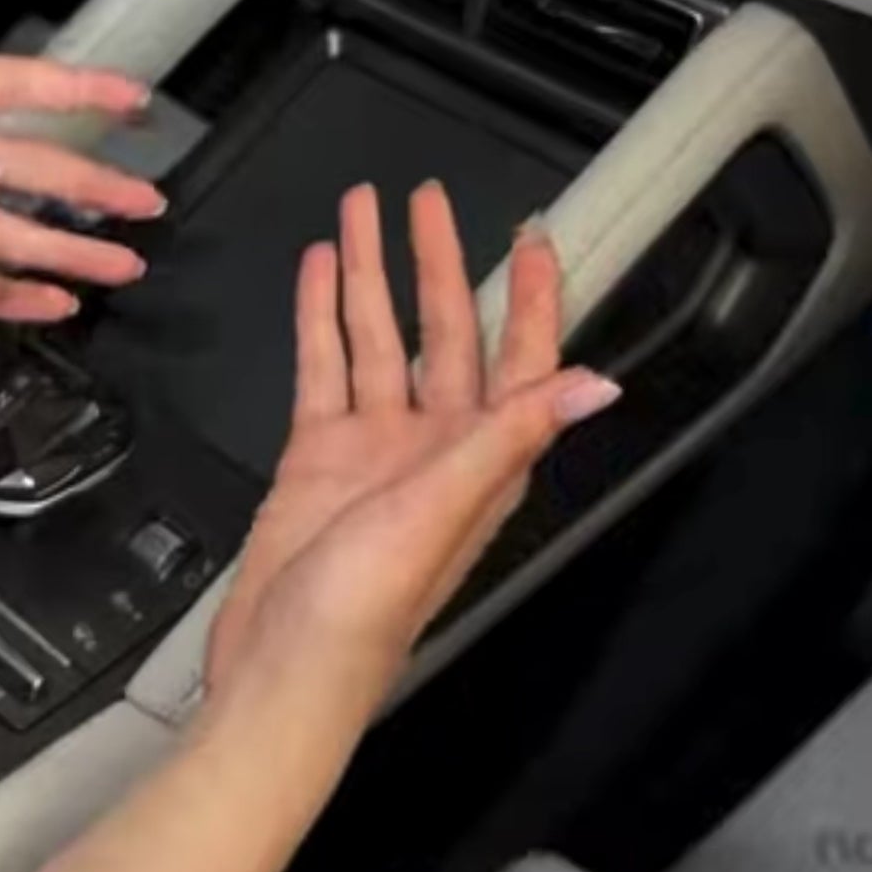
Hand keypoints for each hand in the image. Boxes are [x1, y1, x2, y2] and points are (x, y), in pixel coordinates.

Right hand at [207, 181, 619, 711]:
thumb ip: (506, 439)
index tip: (533, 239)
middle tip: (428, 198)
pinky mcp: (317, 457)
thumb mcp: (440, 515)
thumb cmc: (365, 616)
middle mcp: (433, 448)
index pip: (520, 362)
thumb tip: (591, 387)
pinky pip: (322, 369)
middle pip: (443, 334)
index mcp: (480, 463)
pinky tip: (319, 272)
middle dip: (436, 262)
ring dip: (370, 275)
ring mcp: (372, 449)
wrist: (280, 673)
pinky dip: (320, 317)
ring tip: (360, 209)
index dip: (534, 299)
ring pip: (376, 340)